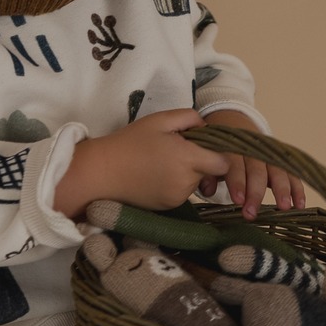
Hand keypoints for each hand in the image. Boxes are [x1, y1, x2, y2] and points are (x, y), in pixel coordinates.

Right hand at [53, 109, 231, 218]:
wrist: (101, 173)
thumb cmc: (129, 142)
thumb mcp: (159, 120)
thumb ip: (189, 117)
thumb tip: (206, 127)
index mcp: (187, 158)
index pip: (224, 163)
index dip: (218, 153)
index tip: (202, 145)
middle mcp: (186, 182)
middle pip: (209, 172)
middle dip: (199, 161)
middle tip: (175, 149)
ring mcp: (177, 197)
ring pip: (195, 183)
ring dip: (187, 173)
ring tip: (162, 162)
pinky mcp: (168, 207)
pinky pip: (181, 193)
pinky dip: (175, 184)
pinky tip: (156, 175)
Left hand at [195, 109, 305, 219]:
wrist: (230, 119)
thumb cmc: (215, 145)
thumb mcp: (207, 153)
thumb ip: (207, 172)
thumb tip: (208, 189)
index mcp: (231, 145)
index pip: (235, 163)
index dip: (237, 181)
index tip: (238, 200)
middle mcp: (252, 148)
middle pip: (257, 169)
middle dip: (256, 192)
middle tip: (252, 213)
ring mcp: (269, 152)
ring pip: (277, 169)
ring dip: (282, 189)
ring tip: (284, 207)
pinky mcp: (280, 159)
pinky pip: (290, 172)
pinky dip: (297, 188)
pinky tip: (300, 204)